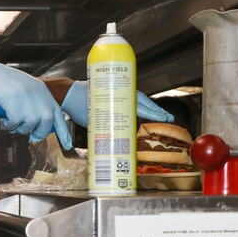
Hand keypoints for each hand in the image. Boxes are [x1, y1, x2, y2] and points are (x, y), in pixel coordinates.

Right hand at [0, 57, 69, 148]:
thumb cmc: (3, 82)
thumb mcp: (26, 91)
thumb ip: (35, 104)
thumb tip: (37, 126)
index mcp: (45, 94)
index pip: (58, 117)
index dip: (63, 133)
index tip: (68, 145)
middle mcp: (42, 101)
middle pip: (45, 128)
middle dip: (36, 134)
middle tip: (26, 131)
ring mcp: (30, 107)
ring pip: (27, 129)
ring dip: (17, 126)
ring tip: (9, 112)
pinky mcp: (18, 112)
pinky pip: (13, 127)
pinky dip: (6, 122)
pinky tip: (3, 110)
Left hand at [60, 82, 175, 125]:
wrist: (69, 94)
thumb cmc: (78, 105)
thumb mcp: (91, 119)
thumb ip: (103, 128)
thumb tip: (113, 143)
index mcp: (115, 97)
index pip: (138, 105)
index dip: (152, 113)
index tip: (164, 118)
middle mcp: (119, 93)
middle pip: (142, 101)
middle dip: (155, 110)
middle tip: (168, 118)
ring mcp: (117, 93)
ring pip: (137, 99)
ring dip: (149, 107)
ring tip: (160, 115)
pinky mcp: (114, 95)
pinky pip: (129, 99)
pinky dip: (139, 104)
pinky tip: (145, 111)